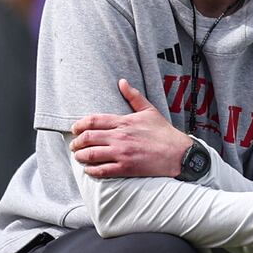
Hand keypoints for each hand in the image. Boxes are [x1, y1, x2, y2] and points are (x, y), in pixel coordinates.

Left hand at [70, 78, 193, 178]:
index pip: (93, 121)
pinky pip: (102, 170)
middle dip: (77, 142)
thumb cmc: (164, 133)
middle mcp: (120, 137)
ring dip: (81, 156)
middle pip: (88, 138)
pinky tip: (89, 170)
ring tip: (79, 157)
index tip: (75, 129)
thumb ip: (133, 97)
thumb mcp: (149, 111)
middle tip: (74, 145)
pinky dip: (92, 171)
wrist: (178, 153)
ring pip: (92, 154)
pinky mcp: (126, 168)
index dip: (79, 125)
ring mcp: (122, 153)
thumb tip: (122, 82)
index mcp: (124, 122)